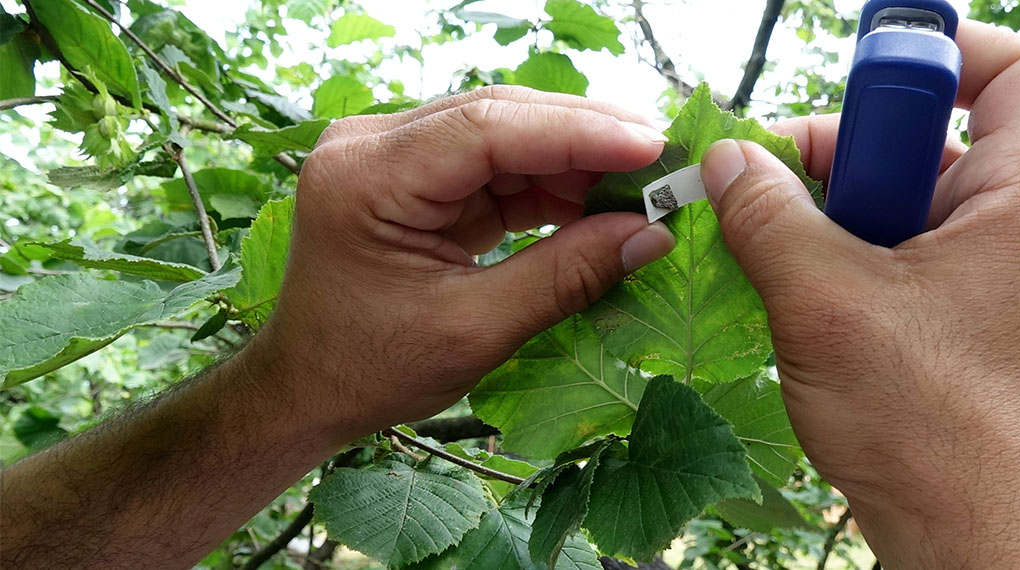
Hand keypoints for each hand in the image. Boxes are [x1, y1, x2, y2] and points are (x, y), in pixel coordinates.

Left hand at [242, 86, 674, 441]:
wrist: (306, 388)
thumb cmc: (369, 369)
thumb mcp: (474, 330)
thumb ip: (564, 276)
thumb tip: (653, 236)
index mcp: (365, 177)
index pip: (487, 128)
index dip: (578, 133)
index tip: (653, 147)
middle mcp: (372, 146)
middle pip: (500, 119)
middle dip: (587, 139)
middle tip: (666, 161)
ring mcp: (392, 156)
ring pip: (506, 137)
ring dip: (575, 162)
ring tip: (645, 188)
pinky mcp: (414, 176)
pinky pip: (495, 167)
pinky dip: (549, 186)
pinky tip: (600, 203)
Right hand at [701, 20, 1019, 568]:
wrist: (965, 542)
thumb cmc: (923, 425)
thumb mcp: (825, 300)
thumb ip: (768, 214)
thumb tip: (723, 158)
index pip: (1011, 71)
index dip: (937, 51)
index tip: (855, 78)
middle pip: (934, 135)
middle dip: (844, 149)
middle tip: (772, 186)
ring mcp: (990, 276)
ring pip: (904, 200)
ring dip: (830, 212)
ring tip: (769, 249)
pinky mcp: (959, 318)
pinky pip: (897, 253)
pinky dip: (841, 256)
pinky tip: (792, 289)